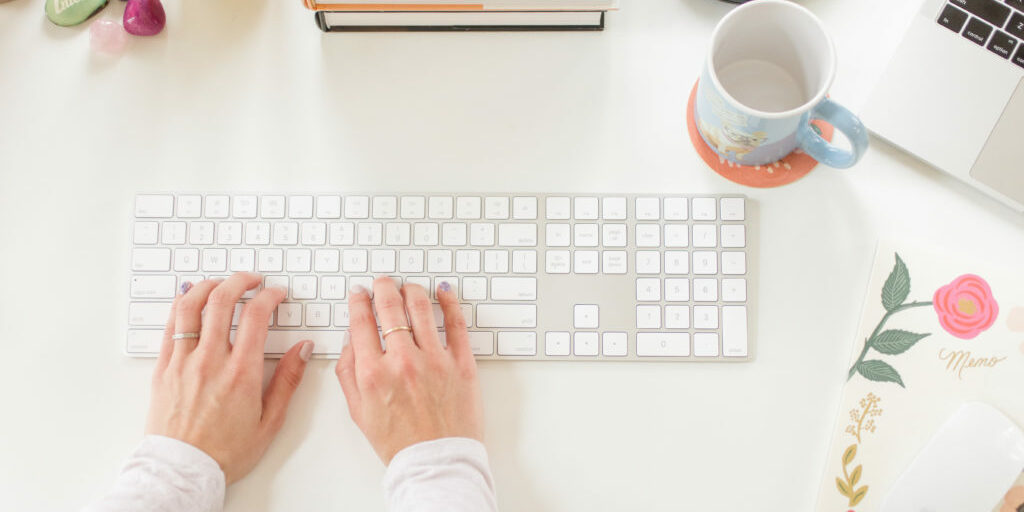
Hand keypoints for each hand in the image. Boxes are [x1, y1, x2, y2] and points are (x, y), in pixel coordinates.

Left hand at [146, 272, 312, 483]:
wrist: (183, 470)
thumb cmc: (225, 452)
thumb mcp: (270, 421)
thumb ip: (288, 381)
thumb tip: (302, 350)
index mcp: (240, 373)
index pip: (255, 316)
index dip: (269, 296)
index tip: (276, 294)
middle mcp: (210, 361)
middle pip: (222, 301)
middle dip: (241, 281)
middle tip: (252, 279)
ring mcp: (183, 362)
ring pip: (191, 306)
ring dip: (208, 286)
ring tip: (221, 283)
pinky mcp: (163, 368)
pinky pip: (170, 326)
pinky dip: (182, 306)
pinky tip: (192, 301)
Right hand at [336, 277, 483, 463]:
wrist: (435, 462)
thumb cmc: (399, 442)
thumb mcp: (359, 411)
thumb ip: (349, 373)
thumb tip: (351, 341)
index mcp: (373, 372)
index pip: (361, 321)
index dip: (359, 300)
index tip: (360, 293)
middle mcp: (402, 361)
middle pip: (390, 306)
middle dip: (383, 287)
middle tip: (383, 283)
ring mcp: (435, 360)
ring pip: (421, 307)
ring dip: (411, 290)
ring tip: (408, 288)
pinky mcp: (462, 363)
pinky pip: (457, 323)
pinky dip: (449, 302)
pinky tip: (443, 293)